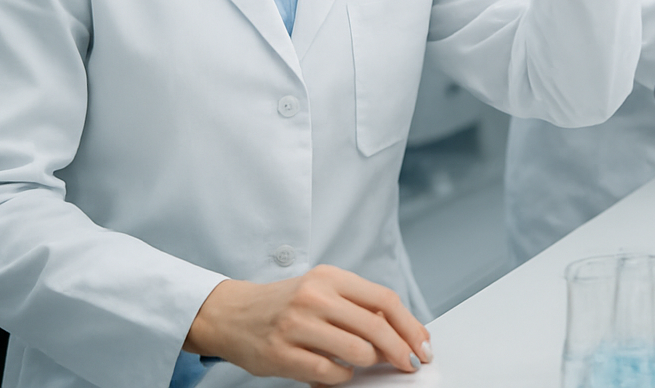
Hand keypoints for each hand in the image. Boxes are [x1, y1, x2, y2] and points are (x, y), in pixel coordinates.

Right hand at [183, 267, 430, 384]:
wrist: (231, 314)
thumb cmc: (285, 304)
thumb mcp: (321, 290)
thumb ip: (357, 306)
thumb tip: (402, 332)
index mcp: (330, 277)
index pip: (384, 300)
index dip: (410, 325)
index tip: (422, 344)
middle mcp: (315, 297)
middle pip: (376, 327)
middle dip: (400, 350)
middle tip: (409, 363)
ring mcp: (297, 325)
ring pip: (357, 352)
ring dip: (369, 364)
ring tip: (366, 364)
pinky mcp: (282, 353)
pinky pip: (330, 373)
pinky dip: (343, 378)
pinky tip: (340, 374)